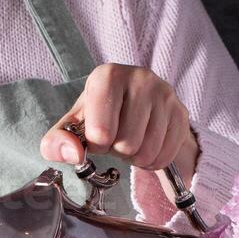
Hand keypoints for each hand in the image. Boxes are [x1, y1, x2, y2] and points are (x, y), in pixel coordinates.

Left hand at [41, 63, 198, 180]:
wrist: (136, 107)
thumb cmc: (100, 115)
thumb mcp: (73, 126)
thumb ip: (57, 142)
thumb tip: (72, 154)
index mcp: (108, 76)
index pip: (100, 130)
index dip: (97, 143)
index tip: (97, 136)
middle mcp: (140, 78)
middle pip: (126, 144)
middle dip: (118, 150)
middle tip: (117, 137)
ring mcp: (165, 94)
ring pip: (147, 152)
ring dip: (135, 157)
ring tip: (131, 140)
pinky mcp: (181, 113)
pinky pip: (164, 156)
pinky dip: (152, 161)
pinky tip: (146, 145)